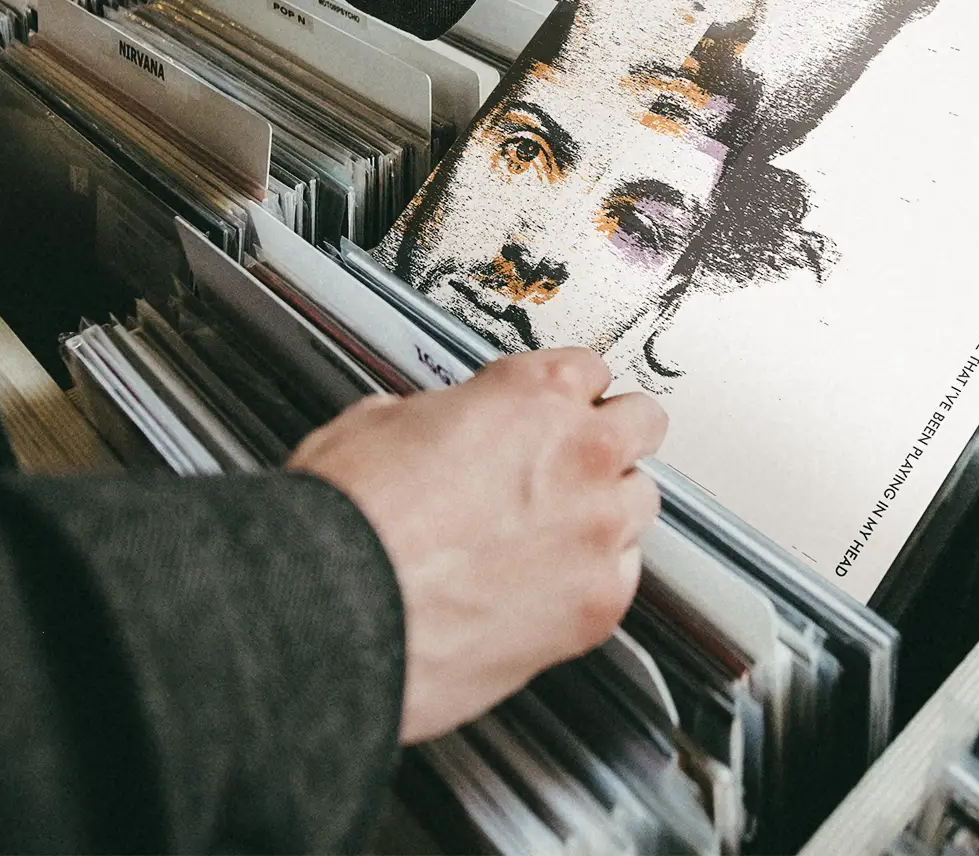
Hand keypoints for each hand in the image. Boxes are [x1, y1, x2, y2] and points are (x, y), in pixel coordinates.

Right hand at [287, 348, 665, 743]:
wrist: (336, 610)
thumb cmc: (351, 521)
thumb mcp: (382, 422)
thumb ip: (441, 417)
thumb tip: (439, 429)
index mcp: (533, 395)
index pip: (590, 368)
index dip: (565, 391)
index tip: (554, 408)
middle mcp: (581, 456)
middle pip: (642, 424)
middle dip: (610, 437)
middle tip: (572, 460)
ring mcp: (596, 533)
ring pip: (641, 502)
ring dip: (607, 508)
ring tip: (557, 530)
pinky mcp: (596, 606)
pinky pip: (621, 577)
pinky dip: (593, 578)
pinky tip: (549, 585)